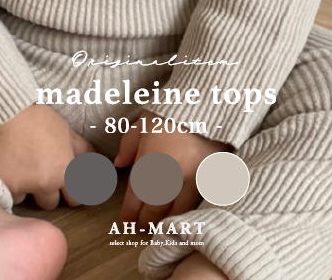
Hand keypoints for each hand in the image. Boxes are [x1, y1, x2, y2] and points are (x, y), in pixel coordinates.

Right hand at [0, 103, 94, 209]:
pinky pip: (8, 194)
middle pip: (51, 204)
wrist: (6, 114)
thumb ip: (82, 150)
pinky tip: (7, 169)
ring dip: (27, 190)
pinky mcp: (1, 187)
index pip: (75, 199)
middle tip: (42, 175)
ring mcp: (22, 188)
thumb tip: (97, 162)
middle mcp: (45, 184)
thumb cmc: (39, 120)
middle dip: (49, 193)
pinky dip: (9, 186)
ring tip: (22, 169)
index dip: (73, 194)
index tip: (69, 189)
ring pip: (28, 200)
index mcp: (64, 171)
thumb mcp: (66, 131)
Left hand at [115, 110, 231, 227]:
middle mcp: (171, 176)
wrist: (208, 105)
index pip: (137, 197)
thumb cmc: (171, 112)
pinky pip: (198, 203)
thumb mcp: (143, 123)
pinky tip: (182, 213)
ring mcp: (194, 180)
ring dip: (166, 220)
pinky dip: (188, 211)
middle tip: (141, 225)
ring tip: (160, 223)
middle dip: (146, 221)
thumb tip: (119, 164)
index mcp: (151, 162)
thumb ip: (128, 145)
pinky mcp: (213, 179)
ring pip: (178, 211)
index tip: (126, 220)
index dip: (130, 213)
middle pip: (156, 209)